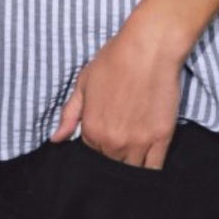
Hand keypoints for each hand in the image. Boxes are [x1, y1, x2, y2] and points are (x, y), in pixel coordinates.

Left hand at [49, 15, 183, 169]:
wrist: (149, 48)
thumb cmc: (114, 59)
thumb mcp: (84, 82)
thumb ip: (70, 114)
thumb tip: (56, 139)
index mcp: (92, 129)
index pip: (90, 155)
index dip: (96, 147)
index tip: (103, 138)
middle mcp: (114, 141)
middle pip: (111, 165)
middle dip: (112, 158)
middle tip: (119, 141)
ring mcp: (139, 142)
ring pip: (132, 171)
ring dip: (130, 166)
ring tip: (132, 151)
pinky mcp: (162, 138)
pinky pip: (154, 168)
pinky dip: (150, 169)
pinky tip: (147, 161)